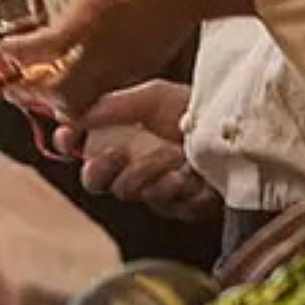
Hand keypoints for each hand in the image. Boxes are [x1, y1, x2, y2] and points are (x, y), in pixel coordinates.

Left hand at [0, 0, 251, 117]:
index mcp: (91, 12)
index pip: (43, 49)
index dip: (17, 54)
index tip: (6, 46)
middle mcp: (108, 45)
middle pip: (62, 94)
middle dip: (34, 92)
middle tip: (17, 80)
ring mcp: (128, 61)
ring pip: (86, 101)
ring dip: (60, 98)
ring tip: (44, 82)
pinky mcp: (144, 66)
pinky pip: (109, 91)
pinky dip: (89, 90)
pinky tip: (79, 71)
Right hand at [50, 82, 215, 222]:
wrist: (237, 128)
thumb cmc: (194, 110)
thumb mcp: (153, 97)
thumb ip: (113, 105)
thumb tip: (74, 113)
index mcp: (117, 138)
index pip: (77, 147)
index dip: (67, 143)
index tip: (68, 136)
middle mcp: (130, 167)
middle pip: (94, 181)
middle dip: (103, 167)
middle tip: (118, 154)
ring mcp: (154, 190)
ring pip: (130, 192)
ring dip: (151, 170)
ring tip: (176, 153)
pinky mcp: (181, 208)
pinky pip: (166, 206)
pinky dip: (181, 187)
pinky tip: (193, 173)